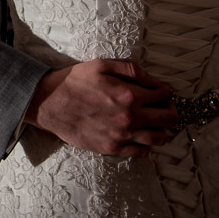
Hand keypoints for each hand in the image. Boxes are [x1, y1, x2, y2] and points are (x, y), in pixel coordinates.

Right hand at [26, 60, 178, 156]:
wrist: (48, 102)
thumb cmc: (73, 81)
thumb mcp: (102, 65)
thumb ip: (132, 70)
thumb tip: (155, 81)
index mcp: (129, 95)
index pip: (164, 95)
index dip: (166, 91)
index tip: (161, 91)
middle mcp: (130, 117)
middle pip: (169, 119)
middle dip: (171, 110)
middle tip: (163, 106)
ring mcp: (122, 135)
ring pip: (159, 138)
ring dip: (162, 129)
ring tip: (154, 122)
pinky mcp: (112, 148)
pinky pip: (141, 152)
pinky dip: (146, 144)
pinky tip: (138, 134)